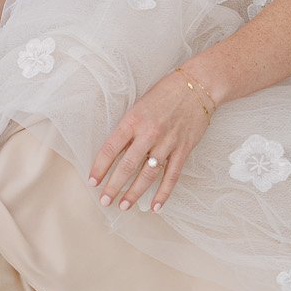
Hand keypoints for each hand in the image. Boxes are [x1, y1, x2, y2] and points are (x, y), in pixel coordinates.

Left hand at [90, 66, 214, 211]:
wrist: (198, 85)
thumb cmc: (166, 93)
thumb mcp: (140, 105)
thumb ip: (129, 128)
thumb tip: (116, 152)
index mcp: (133, 120)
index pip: (111, 148)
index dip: (100, 167)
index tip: (92, 181)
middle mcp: (149, 133)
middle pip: (127, 166)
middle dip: (114, 186)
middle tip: (105, 201)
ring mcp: (167, 143)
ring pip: (148, 174)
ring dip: (135, 193)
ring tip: (124, 206)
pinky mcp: (183, 149)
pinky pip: (171, 176)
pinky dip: (163, 193)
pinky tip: (155, 206)